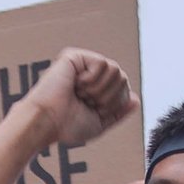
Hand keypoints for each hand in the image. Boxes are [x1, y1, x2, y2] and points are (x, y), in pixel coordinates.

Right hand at [19, 49, 135, 149]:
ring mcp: (82, 64)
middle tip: (85, 102)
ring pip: (116, 70)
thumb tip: (136, 100)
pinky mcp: (75, 57)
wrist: (47, 122)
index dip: (113, 104)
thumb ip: (118, 113)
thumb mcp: (99, 123)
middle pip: (122, 79)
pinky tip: (75, 84)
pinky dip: (91, 80)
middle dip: (107, 97)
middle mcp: (89, 74)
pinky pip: (103, 63)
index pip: (123, 90)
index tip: (92, 111)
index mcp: (94, 89)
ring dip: (99, 90)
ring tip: (80, 94)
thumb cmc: (66, 126)